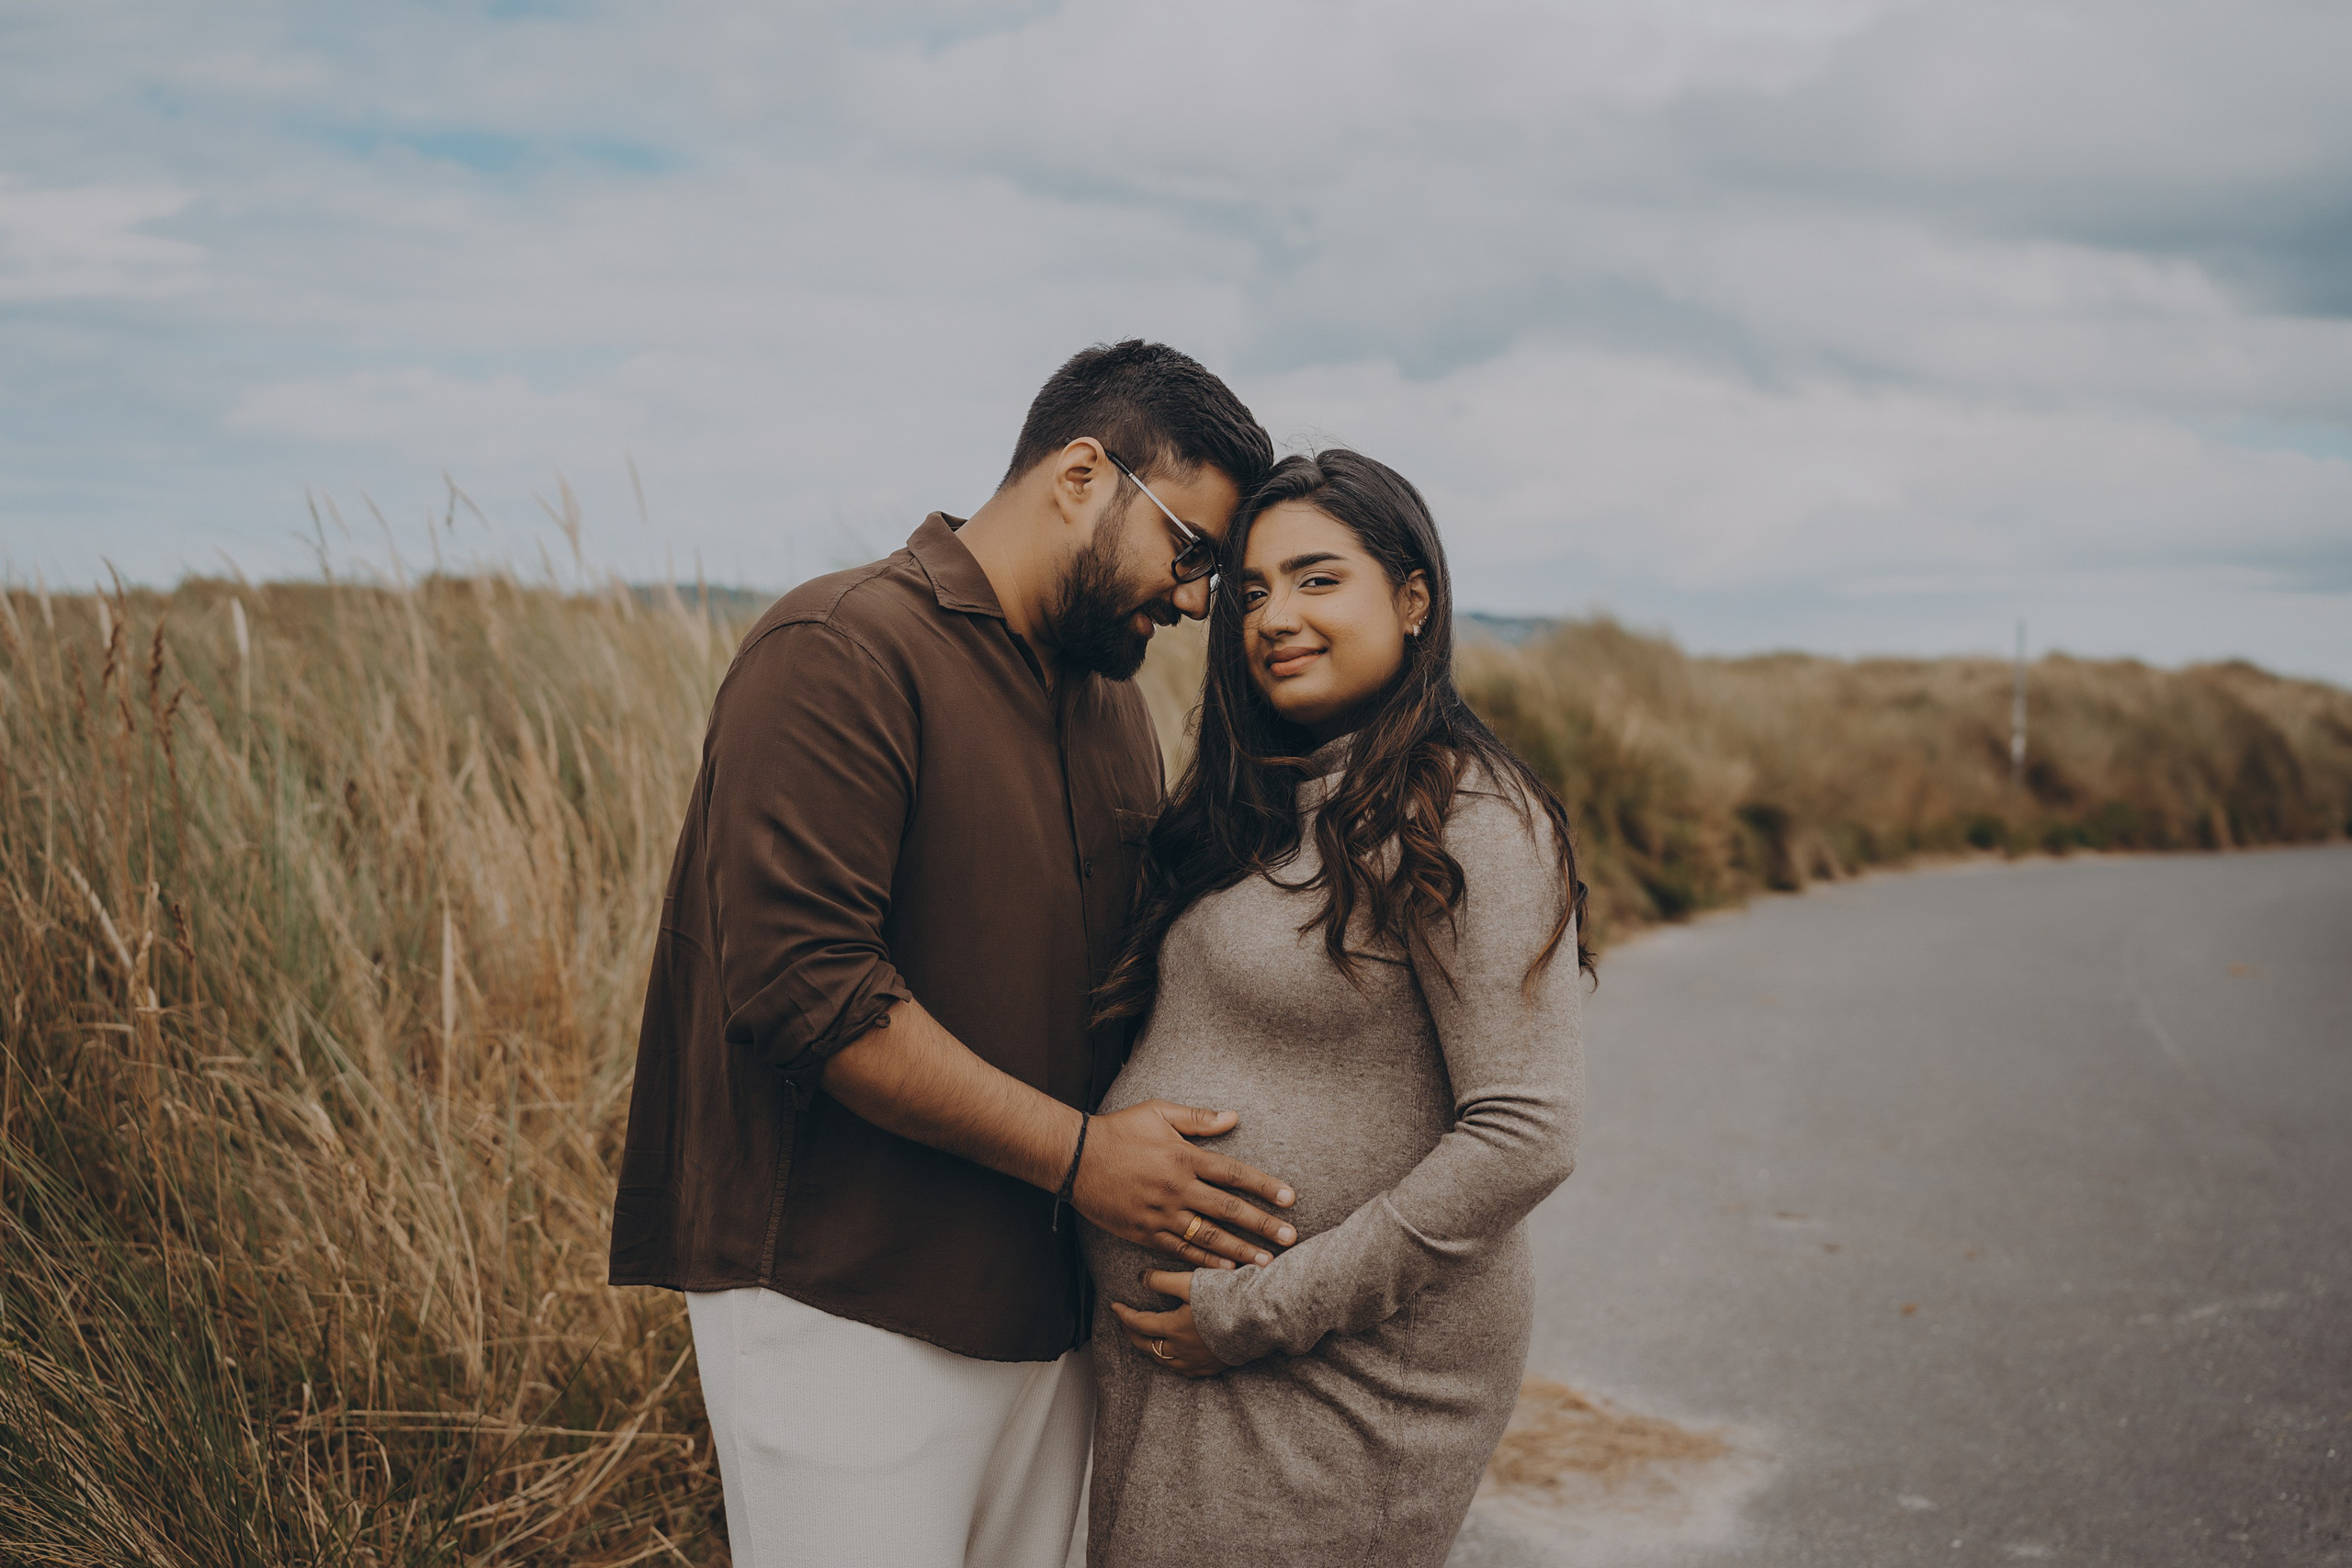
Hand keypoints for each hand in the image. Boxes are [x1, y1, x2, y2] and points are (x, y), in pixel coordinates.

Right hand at [1072, 1100, 1297, 1269]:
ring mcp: (1161, 1214)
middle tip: (1290, 1238)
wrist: (1074, 1158)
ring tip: (1266, 1263)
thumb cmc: (1118, 1130)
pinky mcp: (1145, 1233)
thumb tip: (1234, 1116)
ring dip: (1240, 1250)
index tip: (1289, 1199)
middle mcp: (1177, 1188)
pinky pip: (1181, 1250)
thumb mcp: (1158, 1113)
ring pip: (1208, 1236)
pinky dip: (1205, 1262)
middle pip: (1228, 1209)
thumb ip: (1198, 1118)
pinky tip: (1225, 1270)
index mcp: (1183, 1158)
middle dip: (1262, 1225)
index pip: (1234, 1174)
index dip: (1264, 1186)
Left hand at [1111, 1269, 1229, 1377]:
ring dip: (1151, 1349)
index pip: (1139, 1324)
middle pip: (1147, 1346)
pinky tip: (1174, 1356)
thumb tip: (1141, 1278)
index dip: (1123, 1315)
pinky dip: (1173, 1362)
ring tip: (1146, 1338)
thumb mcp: (1190, 1283)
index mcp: (1174, 1328)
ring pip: (1165, 1361)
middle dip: (1132, 1334)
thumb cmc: (1227, 1297)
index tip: (1114, 1306)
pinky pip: (1185, 1371)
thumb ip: (1162, 1281)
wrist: (1260, 1319)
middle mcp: (1182, 1350)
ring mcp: (1197, 1362)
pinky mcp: (1213, 1367)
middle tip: (1125, 1323)